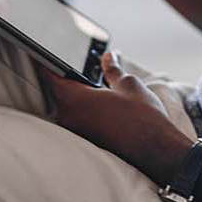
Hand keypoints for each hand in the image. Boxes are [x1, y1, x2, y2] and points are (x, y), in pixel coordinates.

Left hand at [39, 51, 192, 185]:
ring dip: (77, 92)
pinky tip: (101, 100)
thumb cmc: (141, 116)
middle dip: (67, 76)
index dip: (48, 61)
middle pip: (58, 90)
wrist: (154, 149)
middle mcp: (69, 117)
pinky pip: (77, 117)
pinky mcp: (86, 139)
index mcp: (75, 99)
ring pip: (68, 104)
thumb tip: (107, 57)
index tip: (46, 52)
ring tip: (96, 81)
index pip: (50, 76)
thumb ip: (112, 69)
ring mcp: (76, 130)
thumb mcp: (127, 83)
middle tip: (80, 63)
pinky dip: (84, 106)